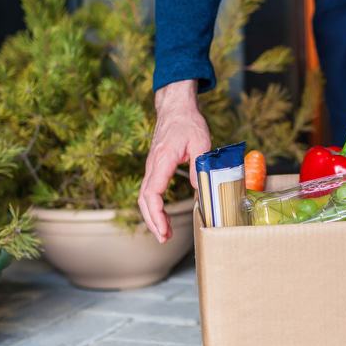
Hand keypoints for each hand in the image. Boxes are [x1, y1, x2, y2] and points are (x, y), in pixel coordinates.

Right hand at [139, 80, 211, 241]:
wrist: (175, 108)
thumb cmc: (188, 122)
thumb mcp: (201, 142)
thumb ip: (199, 165)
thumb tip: (199, 189)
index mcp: (162, 159)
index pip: (152, 192)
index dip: (156, 213)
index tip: (164, 227)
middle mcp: (152, 165)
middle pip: (144, 199)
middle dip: (152, 221)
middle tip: (164, 238)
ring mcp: (151, 167)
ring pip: (144, 196)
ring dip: (152, 216)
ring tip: (163, 233)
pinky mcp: (155, 168)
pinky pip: (149, 191)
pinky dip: (153, 207)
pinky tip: (162, 217)